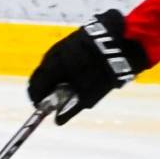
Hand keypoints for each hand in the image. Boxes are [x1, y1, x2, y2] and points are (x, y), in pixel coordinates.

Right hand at [28, 9, 146, 122]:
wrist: (123, 39)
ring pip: (51, 64)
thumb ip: (72, 107)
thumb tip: (58, 120)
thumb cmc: (104, 69)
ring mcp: (62, 44)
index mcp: (53, 67)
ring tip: (72, 84)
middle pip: (41, 74)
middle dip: (47, 87)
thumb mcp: (90, 93)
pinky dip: (65, 67)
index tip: (43, 108)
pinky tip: (79, 71)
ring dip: (56, 76)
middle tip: (58, 98)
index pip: (36, 86)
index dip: (38, 99)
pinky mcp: (73, 38)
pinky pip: (62, 56)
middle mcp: (53, 54)